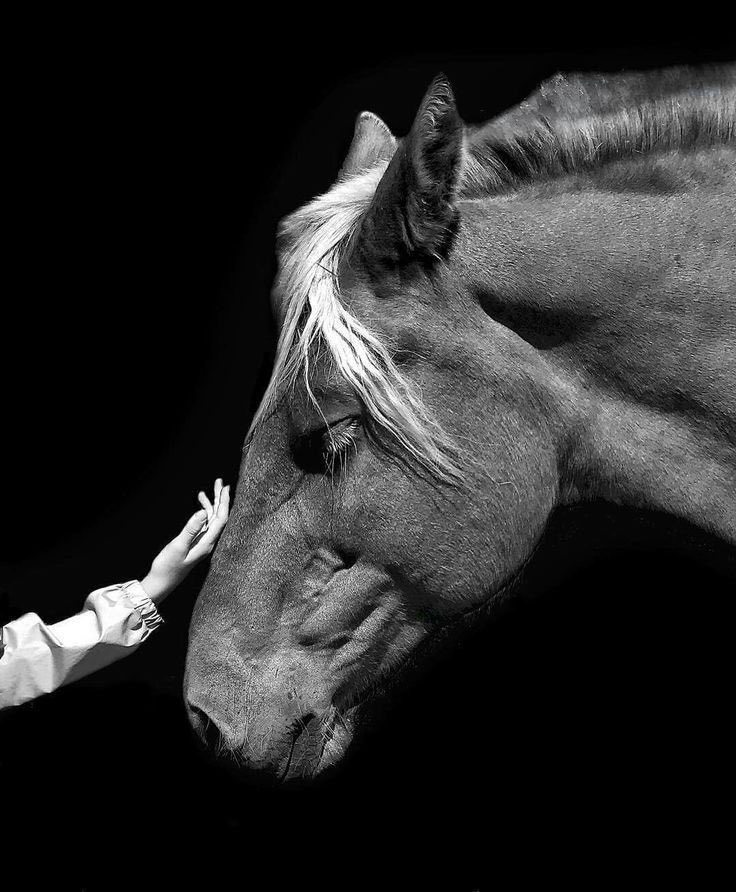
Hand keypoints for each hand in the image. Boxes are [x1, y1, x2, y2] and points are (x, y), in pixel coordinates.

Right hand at [141, 478, 230, 603]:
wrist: (161, 583)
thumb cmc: (168, 567)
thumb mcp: (178, 546)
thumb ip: (191, 529)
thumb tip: (203, 512)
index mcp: (207, 543)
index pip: (221, 519)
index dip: (224, 502)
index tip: (225, 488)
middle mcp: (208, 542)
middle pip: (219, 517)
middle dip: (220, 499)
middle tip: (220, 482)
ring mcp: (202, 543)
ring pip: (211, 519)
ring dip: (211, 504)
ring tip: (209, 489)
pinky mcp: (196, 544)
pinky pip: (204, 524)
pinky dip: (203, 513)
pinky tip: (199, 505)